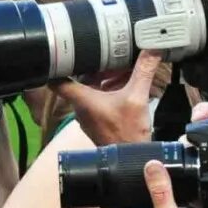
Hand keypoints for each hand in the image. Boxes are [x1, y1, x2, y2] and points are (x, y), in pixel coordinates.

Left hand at [49, 50, 164, 146]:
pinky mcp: (97, 120)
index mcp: (82, 99)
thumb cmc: (127, 132)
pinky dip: (107, 89)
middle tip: (102, 53)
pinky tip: (123, 83)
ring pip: (89, 90)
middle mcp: (80, 107)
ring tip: (117, 66)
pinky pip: (97, 99)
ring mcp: (87, 115)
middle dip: (90, 67)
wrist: (130, 158)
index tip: (60, 53)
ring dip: (101, 78)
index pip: (56, 81)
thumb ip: (143, 71)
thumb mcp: (137, 98)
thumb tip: (152, 49)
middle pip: (77, 80)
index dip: (55, 66)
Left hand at [124, 161, 207, 207]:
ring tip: (183, 178)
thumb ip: (160, 192)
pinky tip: (201, 201)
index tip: (131, 169)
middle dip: (156, 190)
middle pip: (149, 207)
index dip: (128, 187)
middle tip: (163, 169)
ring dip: (176, 200)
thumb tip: (150, 164)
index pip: (126, 204)